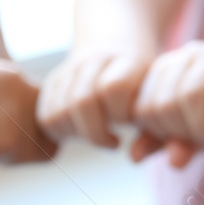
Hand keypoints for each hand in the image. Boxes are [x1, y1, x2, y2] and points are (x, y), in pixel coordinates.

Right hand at [36, 49, 151, 148]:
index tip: (129, 123)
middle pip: (82, 101)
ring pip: (60, 110)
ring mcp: (70, 68)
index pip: (113, 88)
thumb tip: (134, 159)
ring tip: (97, 133)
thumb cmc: (144, 88)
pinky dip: (62, 131)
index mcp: (128, 62)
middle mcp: (96, 59)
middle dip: (96, 133)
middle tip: (113, 140)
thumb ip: (154, 136)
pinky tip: (82, 129)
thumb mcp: (157, 106)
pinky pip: (46, 115)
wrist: (120, 44)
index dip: (120, 113)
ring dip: (77, 133)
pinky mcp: (53, 80)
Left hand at [130, 41, 203, 167]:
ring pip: (189, 96)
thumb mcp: (190, 134)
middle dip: (188, 133)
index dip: (166, 135)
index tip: (190, 137)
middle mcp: (180, 57)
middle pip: (164, 106)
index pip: (144, 112)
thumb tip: (133, 157)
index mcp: (161, 73)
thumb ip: (162, 143)